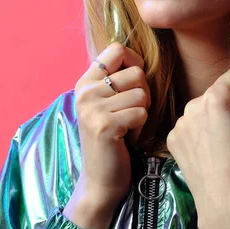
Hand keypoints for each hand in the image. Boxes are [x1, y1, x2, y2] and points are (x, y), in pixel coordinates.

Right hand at [70, 42, 150, 210]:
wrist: (100, 179)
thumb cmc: (112, 137)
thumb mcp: (107, 103)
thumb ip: (116, 79)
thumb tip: (139, 55)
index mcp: (85, 82)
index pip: (117, 49)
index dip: (135, 61)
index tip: (135, 82)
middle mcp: (85, 92)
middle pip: (136, 72)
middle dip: (144, 93)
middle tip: (131, 113)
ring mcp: (92, 109)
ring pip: (142, 93)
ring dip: (142, 112)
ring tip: (128, 126)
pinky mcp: (105, 126)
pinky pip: (141, 113)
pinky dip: (141, 127)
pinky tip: (127, 137)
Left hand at [166, 47, 229, 227]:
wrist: (221, 199)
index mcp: (213, 98)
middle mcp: (191, 105)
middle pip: (214, 94)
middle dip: (225, 106)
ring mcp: (178, 122)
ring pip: (200, 109)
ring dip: (210, 119)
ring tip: (220, 144)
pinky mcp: (172, 138)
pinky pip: (188, 125)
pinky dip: (197, 133)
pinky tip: (206, 151)